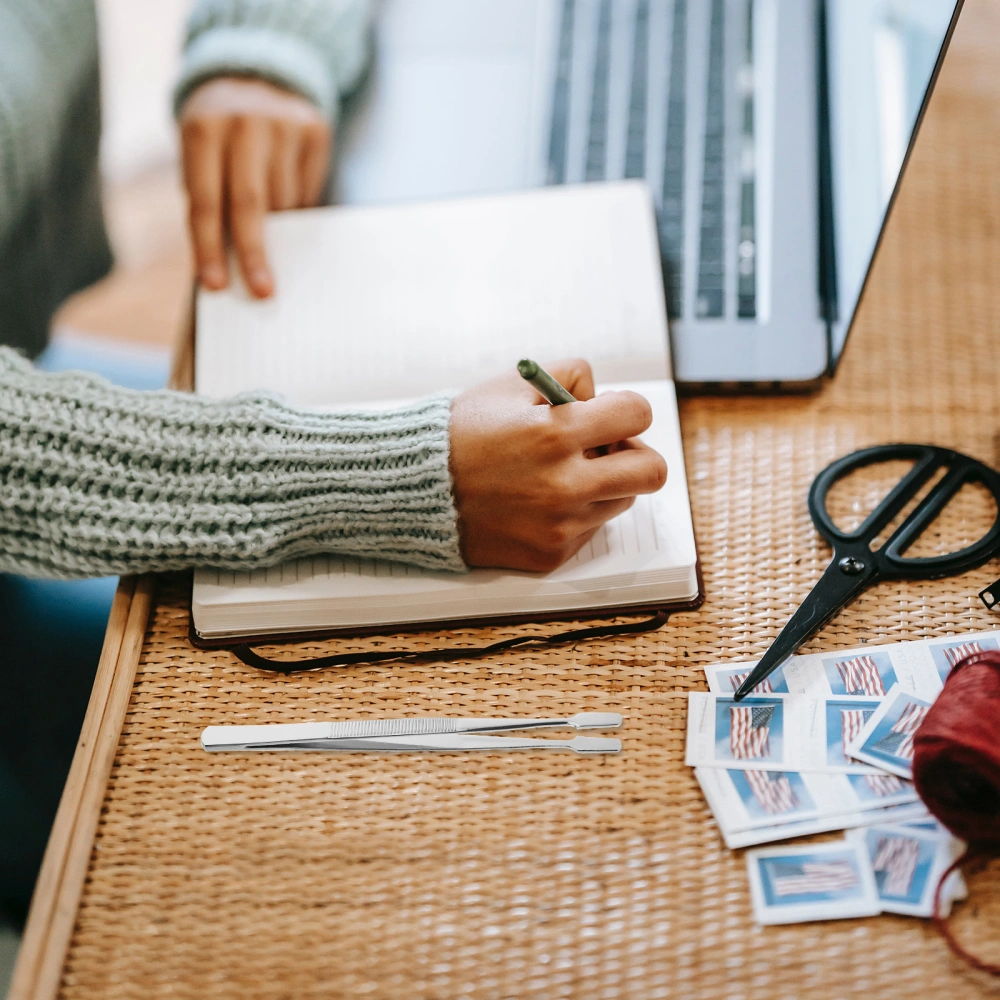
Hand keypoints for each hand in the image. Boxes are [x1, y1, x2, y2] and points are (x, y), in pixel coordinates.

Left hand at [179, 77, 331, 297]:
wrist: (255, 72)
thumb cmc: (219, 133)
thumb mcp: (199, 153)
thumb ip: (209, 198)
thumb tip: (228, 262)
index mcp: (203, 130)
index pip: (206, 201)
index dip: (209, 247)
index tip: (216, 285)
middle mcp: (243, 124)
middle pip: (250, 204)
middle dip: (254, 253)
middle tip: (262, 292)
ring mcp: (283, 125)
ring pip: (285, 201)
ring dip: (279, 233)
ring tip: (274, 245)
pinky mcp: (314, 130)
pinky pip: (308, 189)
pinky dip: (298, 209)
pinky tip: (289, 208)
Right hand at [449, 359, 667, 570]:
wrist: (414, 491)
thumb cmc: (461, 432)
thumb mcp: (511, 385)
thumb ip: (568, 379)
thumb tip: (604, 399)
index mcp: (556, 434)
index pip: (638, 414)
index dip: (627, 409)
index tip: (610, 415)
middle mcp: (565, 484)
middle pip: (651, 471)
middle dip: (636, 454)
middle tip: (607, 450)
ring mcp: (560, 525)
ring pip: (621, 500)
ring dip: (603, 484)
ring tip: (559, 474)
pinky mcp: (551, 554)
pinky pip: (590, 529)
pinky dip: (575, 513)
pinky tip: (536, 502)